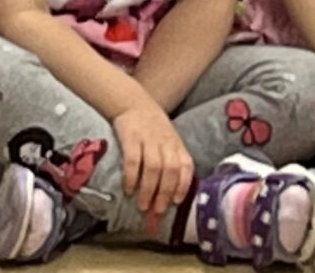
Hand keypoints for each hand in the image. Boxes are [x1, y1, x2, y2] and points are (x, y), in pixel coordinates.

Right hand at [111, 95, 194, 224]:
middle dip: (164, 193)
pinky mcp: (131, 138)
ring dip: (148, 189)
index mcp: (178, 146)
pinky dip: (132, 177)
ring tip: (142, 206)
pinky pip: (133, 160)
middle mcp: (166, 143)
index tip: (175, 203)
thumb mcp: (168, 142)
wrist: (134, 103)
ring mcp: (149, 140)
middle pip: (170, 170)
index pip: (186, 167)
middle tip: (157, 211)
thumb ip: (170, 165)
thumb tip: (167, 199)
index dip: (183, 185)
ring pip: (153, 167)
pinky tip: (128, 190)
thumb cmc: (154, 129)